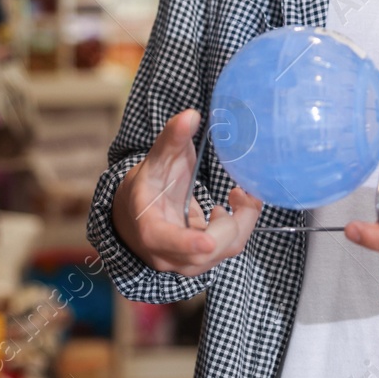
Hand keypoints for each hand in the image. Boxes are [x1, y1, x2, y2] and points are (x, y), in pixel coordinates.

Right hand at [111, 109, 262, 275]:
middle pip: (208, 250)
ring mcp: (185, 262)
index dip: (186, 244)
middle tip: (239, 191)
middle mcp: (167, 254)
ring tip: (238, 194)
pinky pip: (229, 247)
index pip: (166, 242)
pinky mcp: (201, 260)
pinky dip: (240, 225)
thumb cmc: (148, 184)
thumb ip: (172, 138)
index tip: (206, 243)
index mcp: (149, 229)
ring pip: (225, 250)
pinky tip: (234, 205)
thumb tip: (190, 115)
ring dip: (241, 222)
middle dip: (233, 222)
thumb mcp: (156, 160)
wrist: (137, 212)